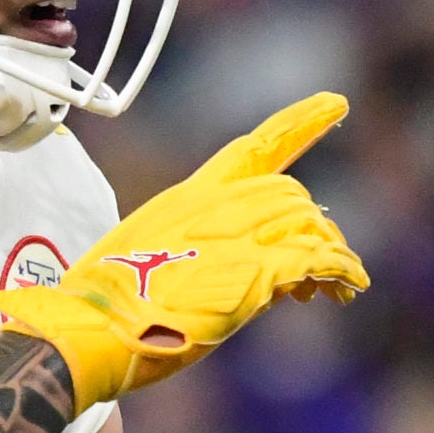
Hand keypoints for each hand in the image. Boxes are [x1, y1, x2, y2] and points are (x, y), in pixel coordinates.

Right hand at [0, 92, 367, 410]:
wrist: (87, 329)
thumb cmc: (107, 309)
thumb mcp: (148, 262)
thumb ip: (199, 255)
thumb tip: (241, 275)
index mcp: (186, 199)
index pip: (251, 150)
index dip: (298, 124)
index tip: (336, 103)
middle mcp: (213, 208)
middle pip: (289, 194)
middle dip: (310, 225)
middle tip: (318, 270)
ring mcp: (234, 237)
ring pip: (308, 222)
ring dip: (330, 252)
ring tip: (334, 290)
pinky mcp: (252, 273)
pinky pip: (317, 259)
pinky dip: (340, 271)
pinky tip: (347, 290)